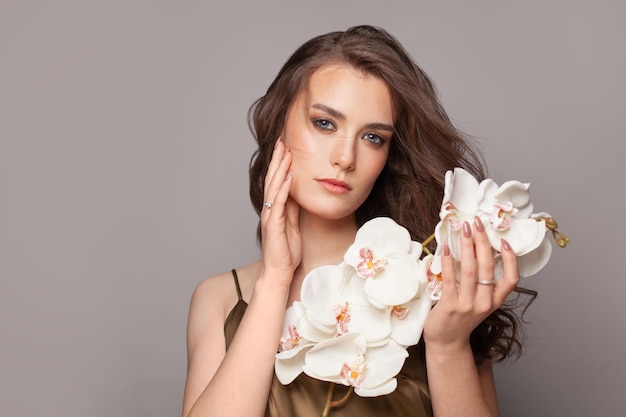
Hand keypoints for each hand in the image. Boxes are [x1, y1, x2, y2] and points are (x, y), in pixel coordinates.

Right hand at [259, 139, 301, 285]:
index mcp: (275, 208)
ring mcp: (270, 215)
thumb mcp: (293, 225)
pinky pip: (279, 201)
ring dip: (280, 168)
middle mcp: (270, 209)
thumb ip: (293, 209)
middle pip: (273, 179)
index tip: (286, 148)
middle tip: (282, 141)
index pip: (277, 182)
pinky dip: (284, 187)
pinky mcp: (274, 223)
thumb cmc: (286, 252)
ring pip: (274, 186)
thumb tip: (297, 194)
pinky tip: (289, 175)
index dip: (281, 164)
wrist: (279, 272)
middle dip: (278, 159)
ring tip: (285, 151)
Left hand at [423, 216, 518, 351]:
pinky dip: (449, 261)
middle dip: (483, 242)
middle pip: (488, 267)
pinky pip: (451, 278)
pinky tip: (446, 248)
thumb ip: (482, 283)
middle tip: (478, 223)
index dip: (510, 260)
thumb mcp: (479, 302)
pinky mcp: (450, 305)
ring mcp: (467, 304)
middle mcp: (484, 302)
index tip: (503, 241)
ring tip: (464, 229)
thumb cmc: (462, 318)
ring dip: (467, 246)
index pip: (511, 279)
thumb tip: (478, 250)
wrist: (447, 342)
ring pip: (471, 269)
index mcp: (495, 301)